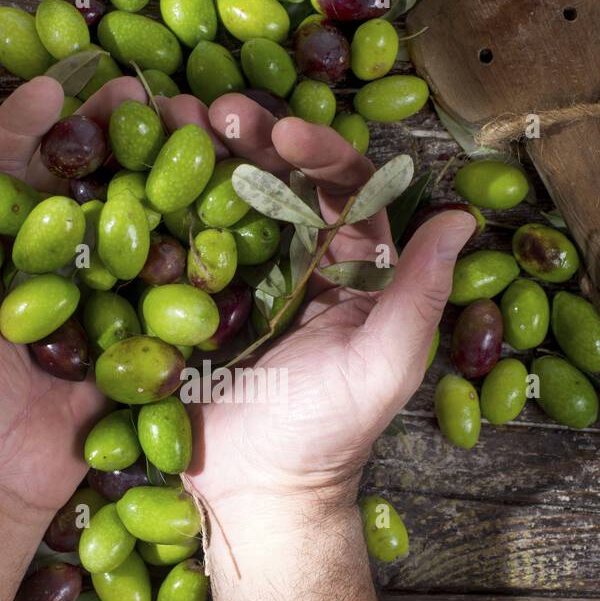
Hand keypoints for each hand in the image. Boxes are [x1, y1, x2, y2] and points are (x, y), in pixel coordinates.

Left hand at [0, 76, 145, 516]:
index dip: (27, 125)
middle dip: (106, 134)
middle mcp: (41, 262)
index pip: (6, 170)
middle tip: (141, 94)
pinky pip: (156, 286)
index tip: (55, 87)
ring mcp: (89, 295)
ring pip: (122, 222)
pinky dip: (182, 249)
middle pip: (75, 182)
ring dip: (154, 176)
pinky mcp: (127, 333)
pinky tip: (211, 210)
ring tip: (187, 136)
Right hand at [181, 94, 477, 514]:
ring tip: (168, 118)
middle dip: (251, 136)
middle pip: (281, 179)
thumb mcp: (385, 364)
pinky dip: (165, 204)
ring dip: (203, 155)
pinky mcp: (196, 301)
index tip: (285, 133)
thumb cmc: (328, 433)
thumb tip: (461, 217)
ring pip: (230, 198)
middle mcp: (303, 262)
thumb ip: (419, 293)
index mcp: (357, 269)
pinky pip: (184, 243)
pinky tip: (138, 172)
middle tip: (213, 109)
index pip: (344, 188)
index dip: (320, 150)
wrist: (257, 491)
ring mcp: (245, 279)